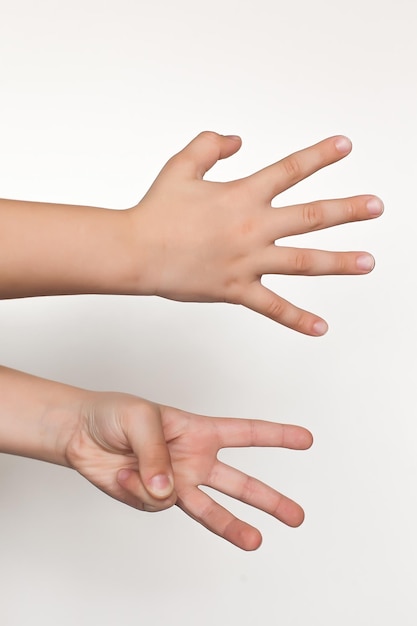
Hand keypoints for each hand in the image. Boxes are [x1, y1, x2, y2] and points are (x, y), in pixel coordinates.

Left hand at [67, 392, 312, 549]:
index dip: (276, 436)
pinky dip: (140, 491)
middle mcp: (193, 460)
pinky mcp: (152, 499)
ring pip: (211, 509)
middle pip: (239, 482)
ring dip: (233, 525)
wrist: (80, 435)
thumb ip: (158, 455)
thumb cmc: (114, 414)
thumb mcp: (140, 419)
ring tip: (256, 541)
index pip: (245, 433)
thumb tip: (169, 493)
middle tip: (296, 516)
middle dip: (269, 499)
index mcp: (198, 430)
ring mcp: (175, 482)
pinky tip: (125, 474)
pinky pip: (156, 503)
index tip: (305, 439)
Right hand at [129, 131, 382, 334]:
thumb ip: (210, 144)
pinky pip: (272, 306)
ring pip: (303, 261)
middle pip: (310, 216)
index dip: (319, 155)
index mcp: (241, 195)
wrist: (135, 250)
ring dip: (339, 261)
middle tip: (376, 206)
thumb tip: (238, 140)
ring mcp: (247, 261)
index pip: (289, 170)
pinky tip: (320, 327)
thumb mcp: (181, 165)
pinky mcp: (236, 290)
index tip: (345, 146)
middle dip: (347, 209)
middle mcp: (252, 227)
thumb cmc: (156, 211)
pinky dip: (297, 318)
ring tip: (368, 262)